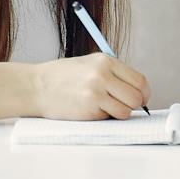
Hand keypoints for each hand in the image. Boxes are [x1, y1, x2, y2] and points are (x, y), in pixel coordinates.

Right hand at [32, 53, 151, 120]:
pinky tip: (92, 110)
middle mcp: (103, 74)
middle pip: (137, 96)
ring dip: (120, 113)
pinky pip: (110, 117)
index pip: (139, 80)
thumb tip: (136, 89)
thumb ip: (112, 73)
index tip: (141, 98)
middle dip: (135, 105)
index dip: (144, 93)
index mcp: (105, 61)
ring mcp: (96, 92)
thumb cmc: (61, 77)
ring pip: (126, 110)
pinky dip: (105, 117)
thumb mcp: (89, 64)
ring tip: (105, 108)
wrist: (35, 86)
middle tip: (125, 106)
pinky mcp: (89, 109)